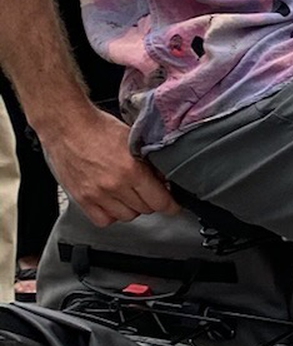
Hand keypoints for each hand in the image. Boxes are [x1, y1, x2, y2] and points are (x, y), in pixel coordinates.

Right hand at [42, 107, 174, 224]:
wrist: (67, 125)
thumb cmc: (98, 127)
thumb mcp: (133, 140)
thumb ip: (149, 162)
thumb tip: (163, 179)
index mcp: (131, 169)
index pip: (160, 201)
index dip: (170, 205)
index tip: (173, 205)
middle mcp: (114, 185)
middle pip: (144, 210)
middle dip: (150, 201)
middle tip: (148, 191)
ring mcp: (96, 194)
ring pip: (126, 216)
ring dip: (131, 208)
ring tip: (129, 194)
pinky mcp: (81, 198)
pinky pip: (103, 220)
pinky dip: (111, 215)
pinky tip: (112, 203)